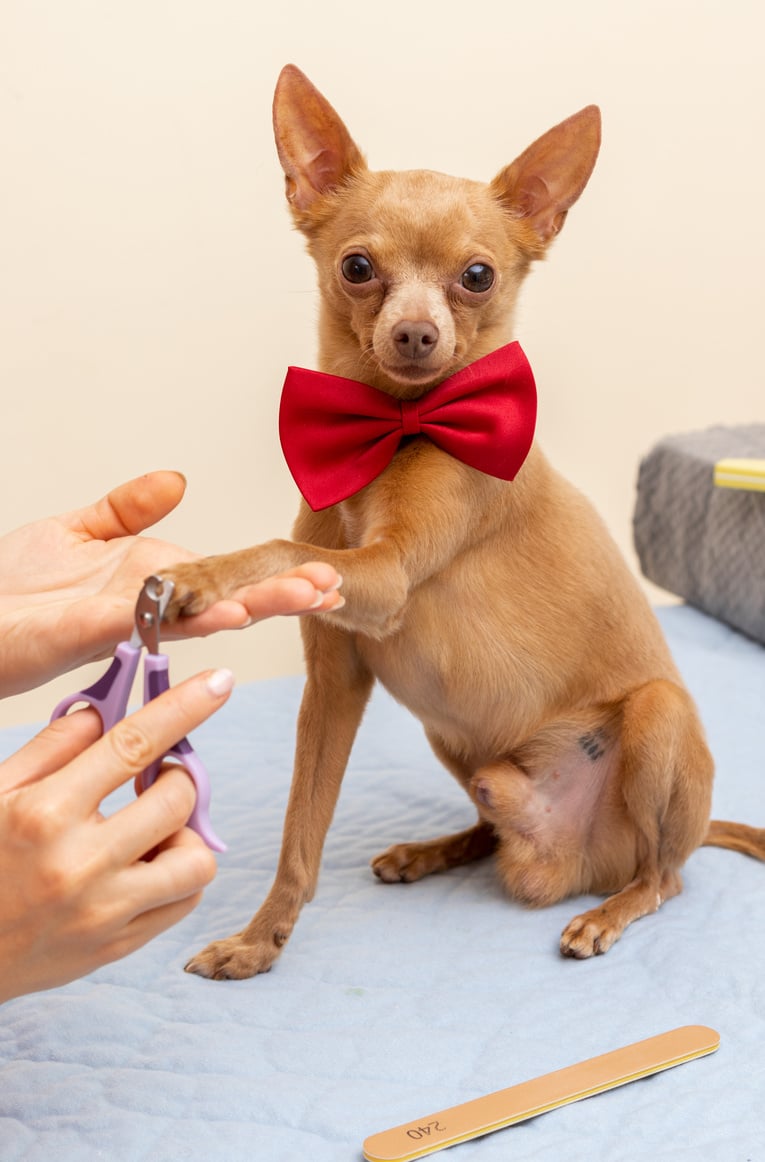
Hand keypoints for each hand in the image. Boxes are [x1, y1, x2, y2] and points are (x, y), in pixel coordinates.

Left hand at [0, 471, 342, 696]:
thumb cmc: (10, 586)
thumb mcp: (76, 530)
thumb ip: (128, 508)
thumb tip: (177, 480)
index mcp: (151, 580)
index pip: (225, 575)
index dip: (272, 573)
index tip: (322, 572)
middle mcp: (148, 604)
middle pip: (229, 596)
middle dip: (284, 593)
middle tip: (339, 587)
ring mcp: (126, 619)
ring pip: (204, 613)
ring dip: (259, 605)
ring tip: (311, 597)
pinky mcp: (94, 629)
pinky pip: (154, 621)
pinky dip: (197, 616)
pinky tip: (235, 612)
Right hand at [0, 667, 234, 1002]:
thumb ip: (51, 748)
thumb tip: (103, 709)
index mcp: (44, 814)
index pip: (134, 745)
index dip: (184, 707)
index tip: (219, 682)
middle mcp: (80, 863)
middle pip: (178, 798)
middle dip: (175, 777)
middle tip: (151, 780)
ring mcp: (102, 912)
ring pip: (196, 858)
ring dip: (184, 834)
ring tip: (149, 832)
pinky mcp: (116, 947)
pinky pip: (185, 902)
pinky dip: (178, 876)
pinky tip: (144, 866)